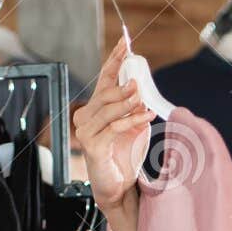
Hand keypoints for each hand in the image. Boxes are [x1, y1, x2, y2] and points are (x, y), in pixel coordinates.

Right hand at [72, 37, 154, 210]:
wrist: (118, 188)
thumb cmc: (125, 157)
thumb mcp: (135, 127)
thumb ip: (135, 108)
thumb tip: (140, 90)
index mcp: (96, 108)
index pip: (104, 78)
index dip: (114, 59)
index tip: (125, 41)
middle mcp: (86, 117)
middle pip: (105, 92)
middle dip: (123, 85)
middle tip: (138, 82)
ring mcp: (86, 131)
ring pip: (108, 108)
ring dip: (128, 102)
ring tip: (143, 100)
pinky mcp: (92, 146)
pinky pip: (114, 127)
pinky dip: (132, 120)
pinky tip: (145, 117)